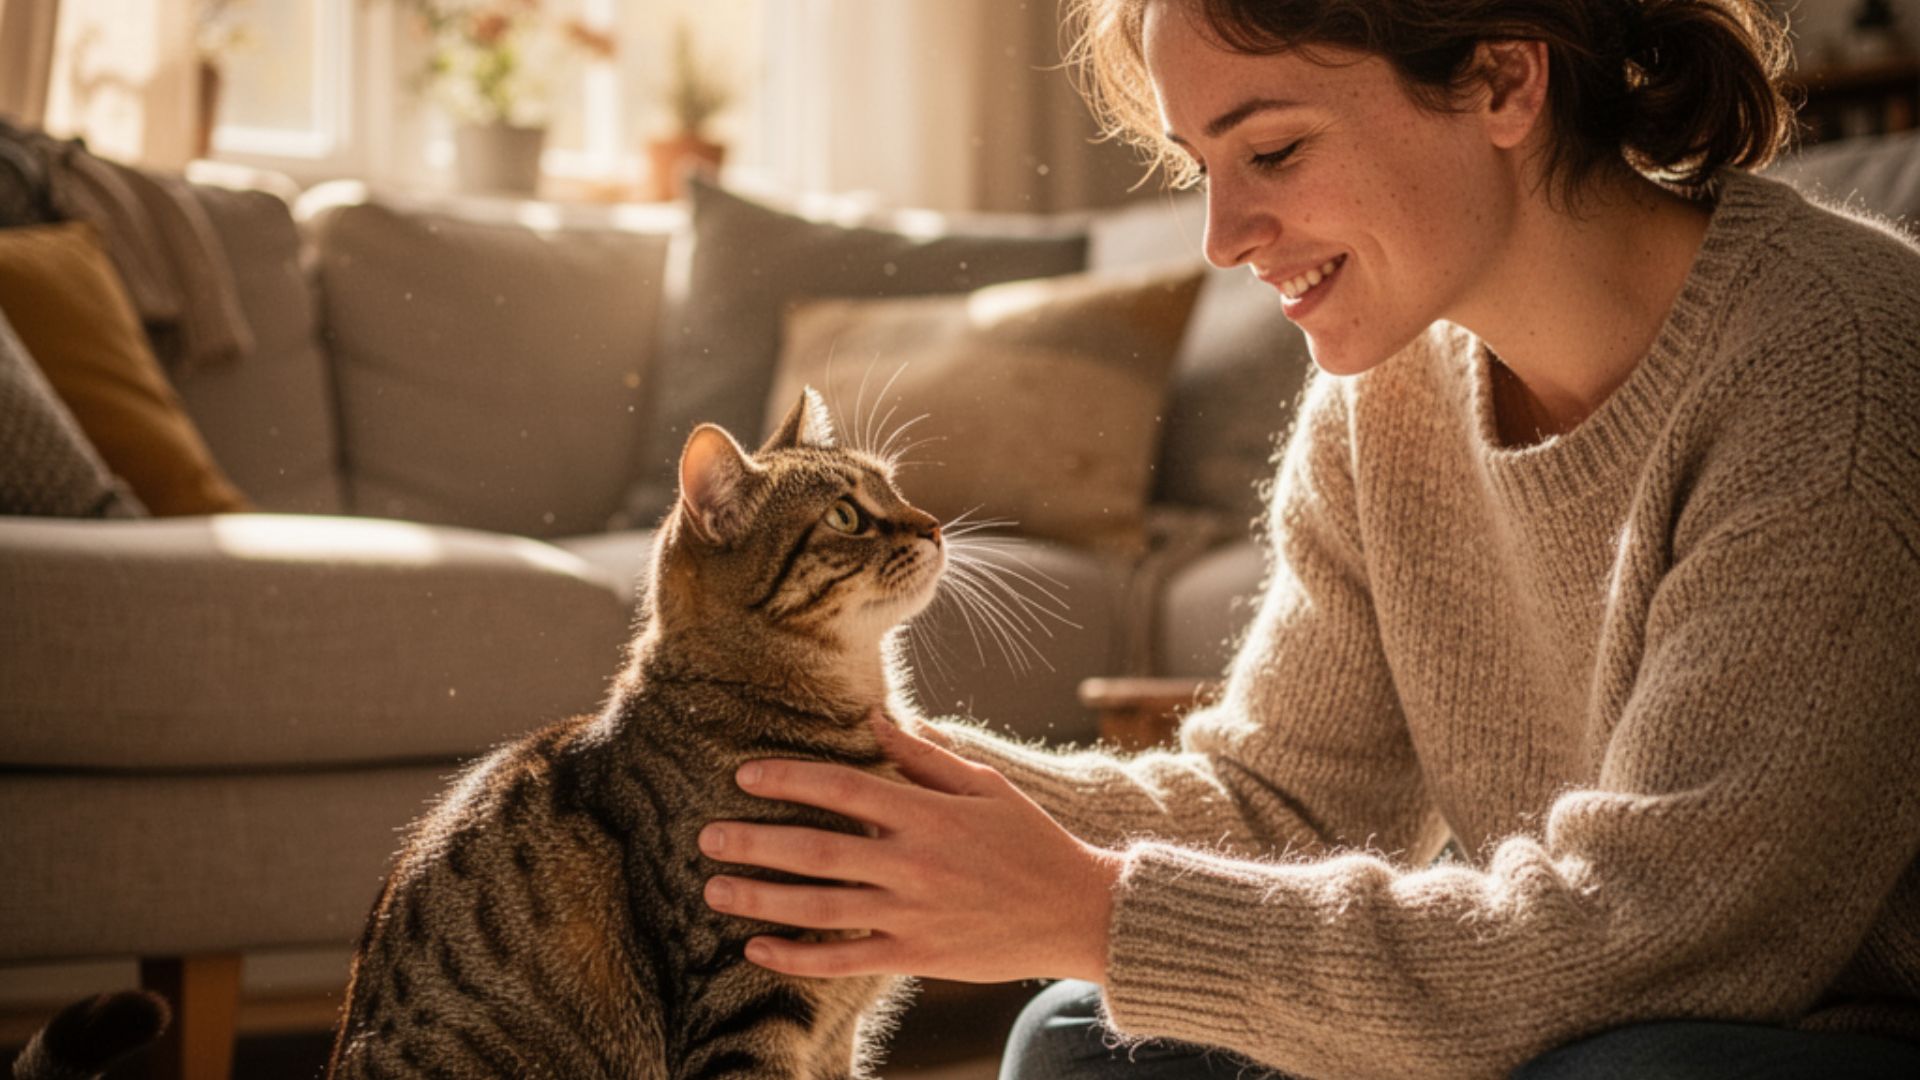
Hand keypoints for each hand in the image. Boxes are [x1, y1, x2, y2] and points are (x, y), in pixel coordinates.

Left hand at [699, 712, 1121, 983]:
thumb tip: (873, 716)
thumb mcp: (984, 786)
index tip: (745, 774)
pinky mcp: (915, 954)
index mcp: (927, 814)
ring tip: (714, 888)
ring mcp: (912, 913)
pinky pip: (844, 959)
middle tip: (706, 837)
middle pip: (818, 851)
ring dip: (760, 899)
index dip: (790, 779)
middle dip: (756, 843)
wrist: (1077, 913)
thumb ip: (923, 756)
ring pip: (820, 908)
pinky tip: (756, 947)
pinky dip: (796, 956)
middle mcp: (913, 863)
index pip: (844, 789)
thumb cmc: (1029, 840)